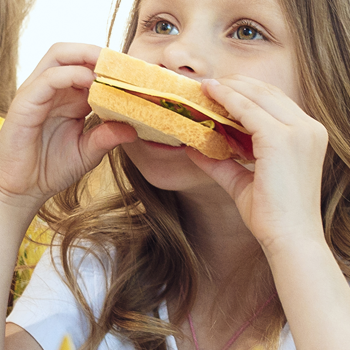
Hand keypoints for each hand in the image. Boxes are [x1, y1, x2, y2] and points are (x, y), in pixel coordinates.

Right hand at [0, 43, 136, 212]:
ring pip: (59, 57)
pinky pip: (47, 79)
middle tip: (123, 62)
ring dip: (86, 56)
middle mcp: (55, 92)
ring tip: (110, 66)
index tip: (135, 72)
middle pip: (73, 55)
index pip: (90, 70)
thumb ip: (108, 137)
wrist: (26, 188)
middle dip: (99, 53)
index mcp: (71, 100)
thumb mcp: (89, 151)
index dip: (111, 68)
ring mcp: (39, 94)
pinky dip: (70, 75)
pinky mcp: (25, 104)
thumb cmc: (54, 168)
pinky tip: (90, 81)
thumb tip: (134, 130)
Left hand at [186, 76, 327, 250]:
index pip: (273, 102)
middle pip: (267, 92)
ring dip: (229, 88)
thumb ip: (221, 162)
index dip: (245, 92)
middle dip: (236, 84)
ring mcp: (299, 131)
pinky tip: (210, 95)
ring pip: (257, 95)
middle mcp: (308, 128)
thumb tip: (193, 149)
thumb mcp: (243, 180)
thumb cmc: (271, 213)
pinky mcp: (282, 139)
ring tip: (206, 87)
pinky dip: (227, 100)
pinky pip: (248, 110)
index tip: (220, 90)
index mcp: (306, 135)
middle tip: (209, 85)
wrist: (289, 238)